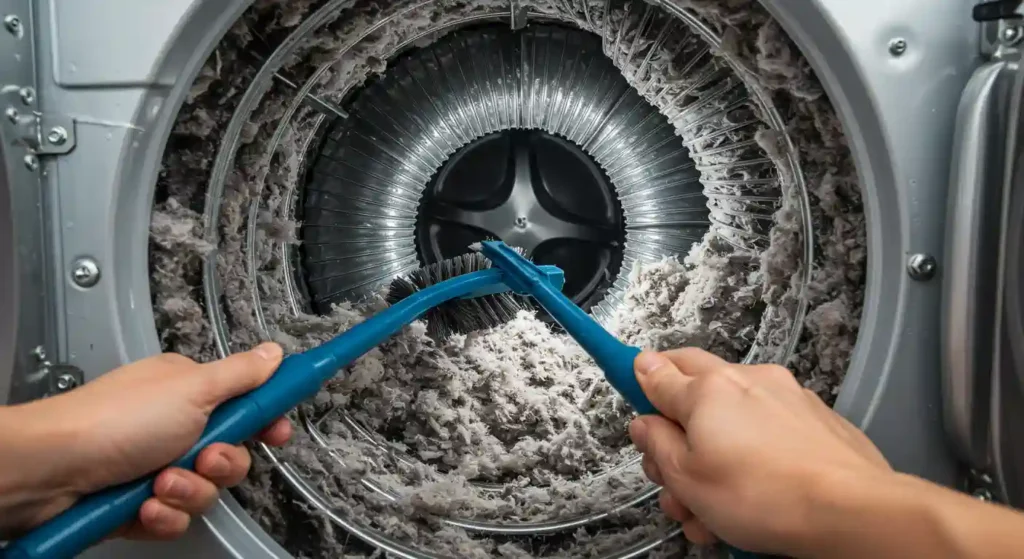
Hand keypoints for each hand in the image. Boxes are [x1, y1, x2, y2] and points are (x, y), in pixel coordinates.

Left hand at [0, 343, 291, 540]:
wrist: (51, 470)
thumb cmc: (116, 420)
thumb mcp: (192, 388)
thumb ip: (241, 374)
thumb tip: (274, 352)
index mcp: (189, 392)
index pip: (245, 405)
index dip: (265, 421)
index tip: (277, 432)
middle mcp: (174, 427)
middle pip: (231, 454)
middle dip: (222, 463)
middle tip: (203, 457)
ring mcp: (156, 466)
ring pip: (206, 490)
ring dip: (188, 491)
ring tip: (159, 484)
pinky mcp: (141, 504)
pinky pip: (177, 517)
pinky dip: (164, 515)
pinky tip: (144, 506)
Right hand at [628, 348, 890, 555]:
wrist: (850, 512)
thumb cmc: (766, 496)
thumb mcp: (687, 479)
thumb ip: (657, 444)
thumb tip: (644, 423)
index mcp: (707, 389)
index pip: (656, 370)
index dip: (636, 377)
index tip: (627, 377)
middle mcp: (747, 380)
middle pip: (693, 388)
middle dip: (675, 428)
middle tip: (670, 474)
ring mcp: (785, 396)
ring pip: (731, 419)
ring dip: (713, 454)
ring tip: (713, 511)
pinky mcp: (814, 419)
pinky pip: (768, 430)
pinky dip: (753, 456)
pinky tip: (754, 498)